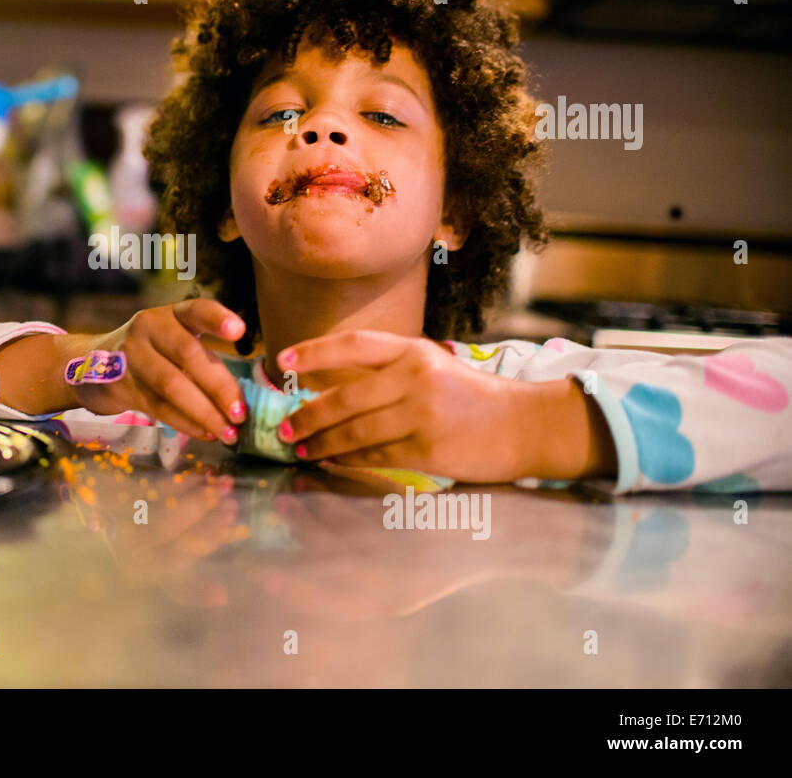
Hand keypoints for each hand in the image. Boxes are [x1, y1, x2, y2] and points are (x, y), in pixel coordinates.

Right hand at [70, 299, 247, 443]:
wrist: (90, 364)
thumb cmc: (149, 354)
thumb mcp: (170, 340)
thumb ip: (200, 358)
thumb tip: (239, 398)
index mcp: (170, 315)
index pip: (196, 310)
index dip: (217, 319)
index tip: (239, 331)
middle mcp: (149, 328)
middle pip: (188, 354)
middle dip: (219, 387)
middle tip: (241, 413)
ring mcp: (131, 355)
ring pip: (172, 385)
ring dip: (204, 412)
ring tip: (227, 432)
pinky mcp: (121, 384)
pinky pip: (158, 406)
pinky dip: (185, 422)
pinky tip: (204, 433)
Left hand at [274, 329, 528, 482]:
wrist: (523, 426)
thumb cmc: (471, 397)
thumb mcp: (432, 368)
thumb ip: (386, 372)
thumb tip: (324, 385)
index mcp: (414, 351)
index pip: (353, 345)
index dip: (314, 352)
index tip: (283, 360)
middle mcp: (416, 377)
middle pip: (345, 396)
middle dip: (308, 415)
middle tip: (284, 428)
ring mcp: (422, 413)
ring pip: (355, 431)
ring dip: (321, 443)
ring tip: (300, 449)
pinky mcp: (427, 448)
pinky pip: (374, 456)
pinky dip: (346, 460)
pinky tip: (330, 462)